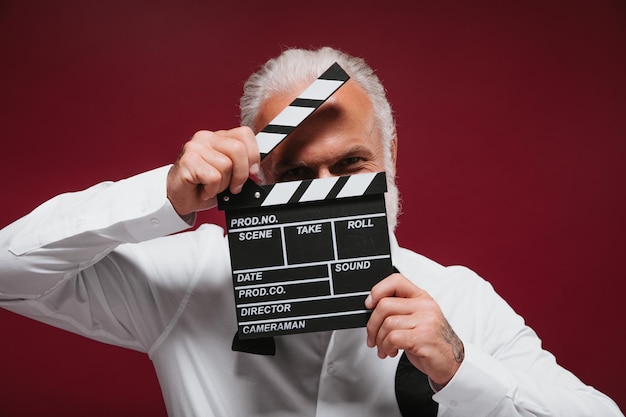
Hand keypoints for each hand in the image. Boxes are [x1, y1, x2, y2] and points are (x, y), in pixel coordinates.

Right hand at [167, 127, 259, 214]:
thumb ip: (241, 165)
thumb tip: (255, 170)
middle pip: (238, 149)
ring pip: (226, 165)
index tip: (253, 171)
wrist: (179, 199)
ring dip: (223, 184)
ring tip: (212, 186)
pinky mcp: (188, 161)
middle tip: (234, 187)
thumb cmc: (203, 186)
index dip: (253, 154)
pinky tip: (203, 190)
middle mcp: (206, 137)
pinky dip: (212, 190)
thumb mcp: (229, 173)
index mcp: (219, 137)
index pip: (245, 134)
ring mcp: (195, 147)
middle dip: (241, 174)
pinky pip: (214, 177)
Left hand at [365, 273, 463, 387]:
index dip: (377, 290)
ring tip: (384, 347)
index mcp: (421, 297)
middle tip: (372, 336)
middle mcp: (425, 306)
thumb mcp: (416, 319)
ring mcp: (426, 321)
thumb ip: (399, 310)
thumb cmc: (430, 341)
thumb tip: (371, 308)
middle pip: (385, 305)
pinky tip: (391, 351)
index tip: (369, 304)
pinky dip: (386, 347)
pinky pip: (393, 338)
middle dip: (372, 324)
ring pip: (387, 324)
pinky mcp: (423, 337)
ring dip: (379, 340)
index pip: (396, 281)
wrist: (450, 362)